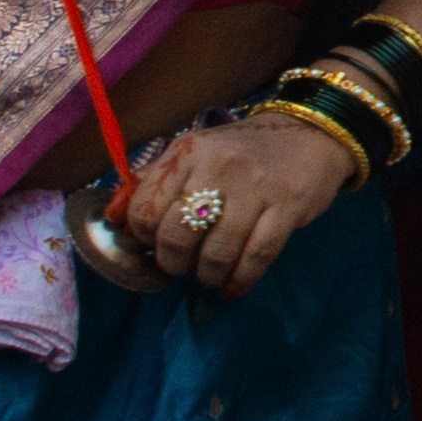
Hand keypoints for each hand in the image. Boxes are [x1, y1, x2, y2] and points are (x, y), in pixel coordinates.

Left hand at [94, 107, 358, 301]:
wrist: (309, 134)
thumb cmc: (242, 152)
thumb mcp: (194, 154)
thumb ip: (152, 183)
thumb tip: (112, 220)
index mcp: (188, 152)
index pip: (145, 209)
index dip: (145, 237)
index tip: (157, 243)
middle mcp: (219, 166)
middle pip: (177, 235)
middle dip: (174, 263)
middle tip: (183, 266)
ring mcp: (256, 187)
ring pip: (216, 252)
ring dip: (207, 276)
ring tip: (210, 276)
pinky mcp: (288, 206)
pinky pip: (257, 256)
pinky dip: (240, 280)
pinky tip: (233, 287)